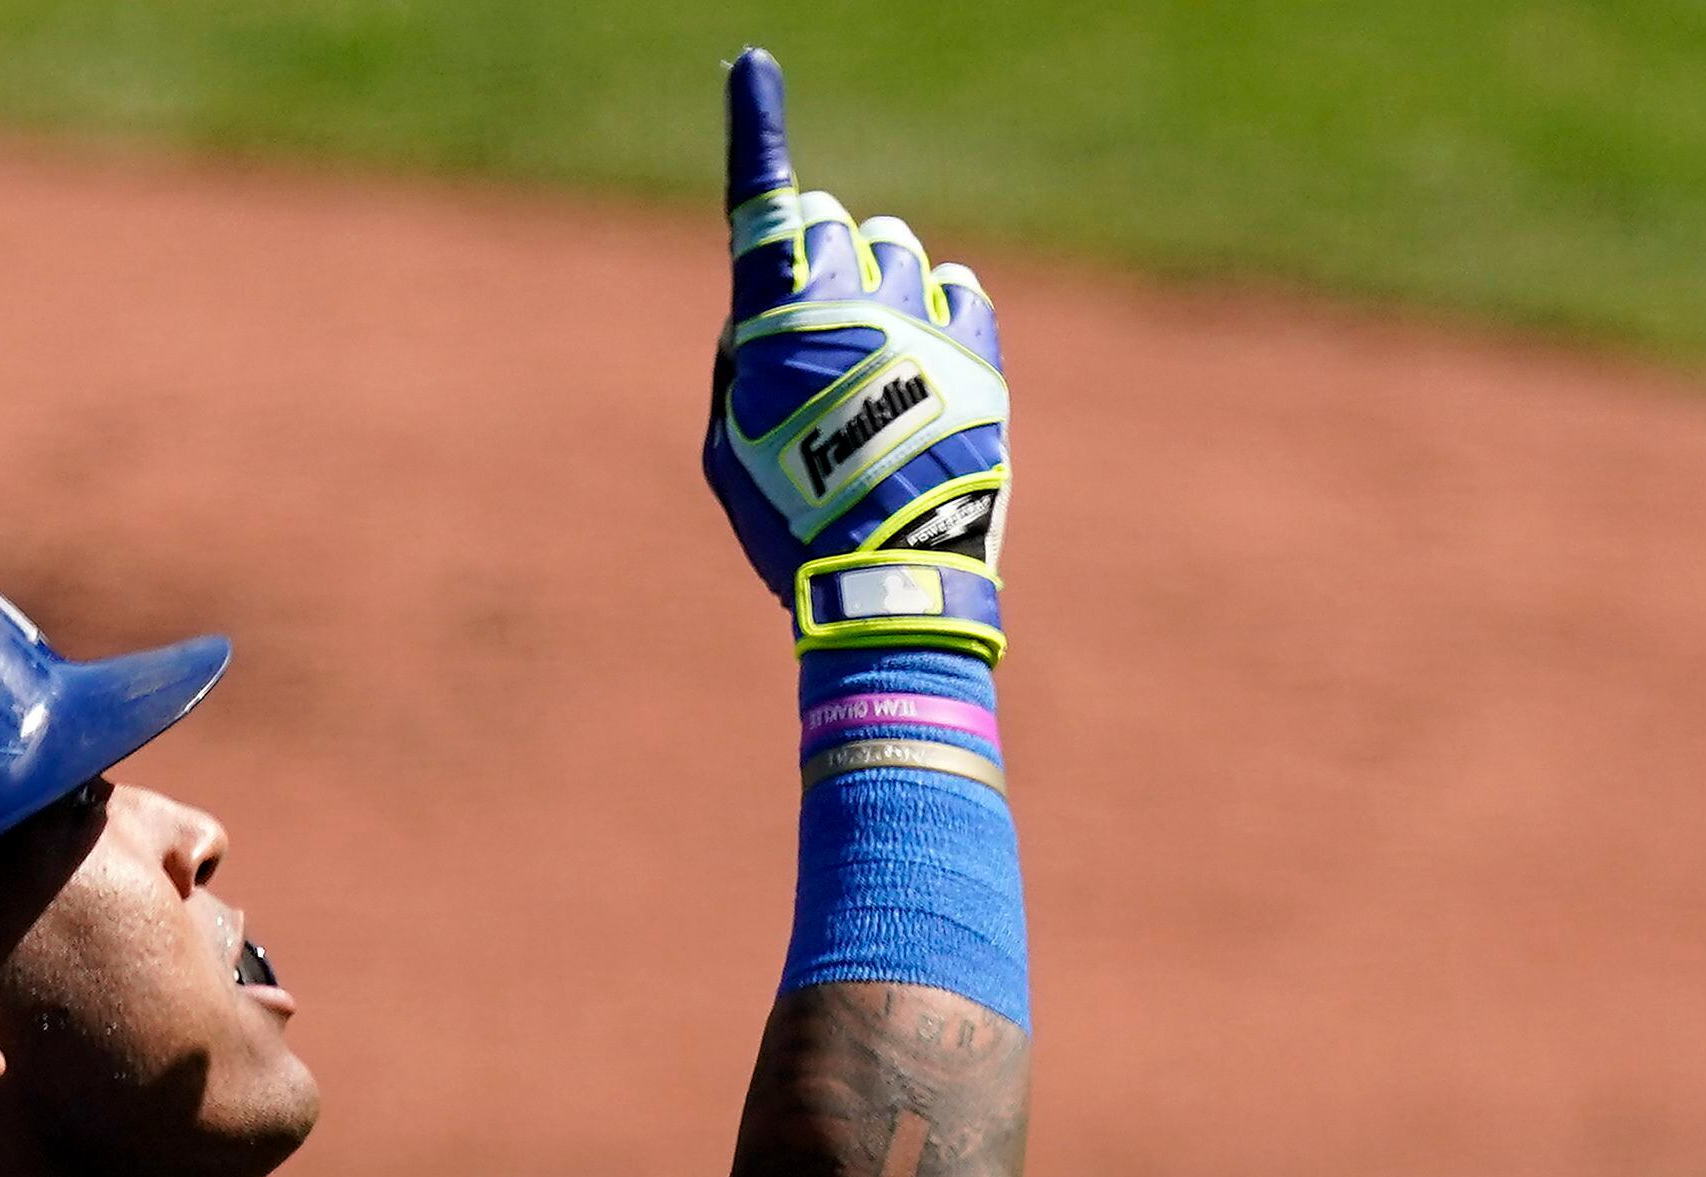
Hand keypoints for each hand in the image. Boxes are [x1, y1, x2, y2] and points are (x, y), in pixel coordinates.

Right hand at [699, 47, 1013, 660]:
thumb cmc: (792, 520)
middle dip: (818, 257)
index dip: (757, 130)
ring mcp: (922, 320)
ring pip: (898, 249)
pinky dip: (941, 309)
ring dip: (880, 283)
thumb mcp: (729, 446)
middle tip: (816, 327)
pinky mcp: (977, 352)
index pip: (763, 204)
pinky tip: (928, 353)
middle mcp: (853, 300)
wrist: (892, 577)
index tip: (754, 70)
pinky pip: (961, 287)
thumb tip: (773, 316)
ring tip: (877, 357)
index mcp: (778, 320)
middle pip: (833, 222)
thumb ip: (744, 362)